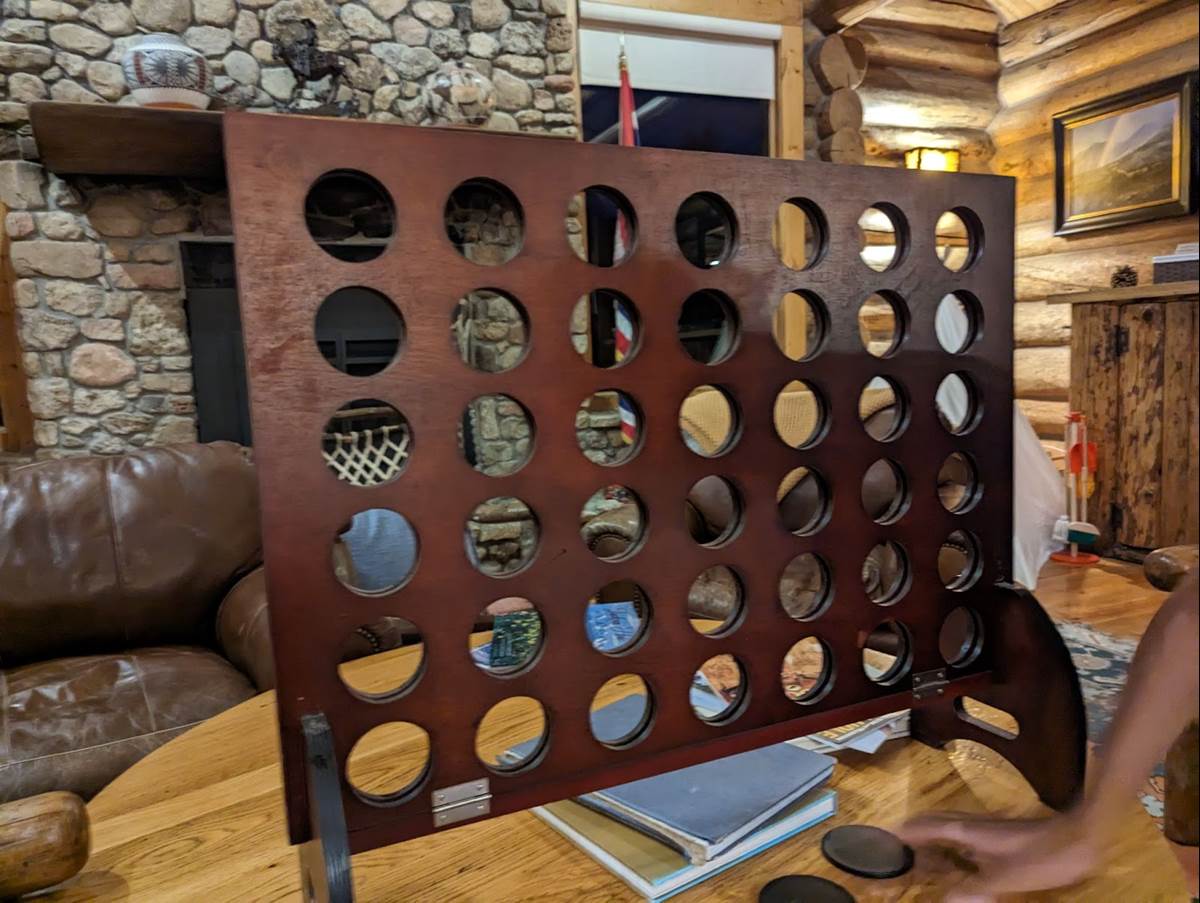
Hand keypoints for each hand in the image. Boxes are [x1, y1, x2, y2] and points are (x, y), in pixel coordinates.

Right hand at [898, 811, 1101, 901]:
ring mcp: (986, 831)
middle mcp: (972, 827)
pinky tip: (955, 863)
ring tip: (918, 859)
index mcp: (967, 832)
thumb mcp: (1006, 880)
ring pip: (948, 831)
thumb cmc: (1041, 857)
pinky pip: (963, 840)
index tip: (881, 840)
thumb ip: (973, 891)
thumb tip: (942, 902)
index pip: (924, 827)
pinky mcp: (999, 838)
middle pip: (932, 824)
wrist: (1079, 840)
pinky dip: (949, 849)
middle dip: (911, 834)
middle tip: (894, 850)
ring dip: (930, 841)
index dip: (902, 833)